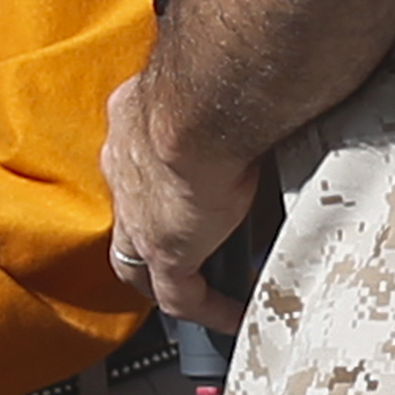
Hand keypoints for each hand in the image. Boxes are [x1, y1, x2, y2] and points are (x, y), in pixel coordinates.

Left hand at [102, 71, 260, 334]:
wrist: (202, 101)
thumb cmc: (214, 77)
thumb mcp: (212, 93)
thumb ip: (231, 103)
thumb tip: (270, 94)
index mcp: (133, 118)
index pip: (137, 157)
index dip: (156, 178)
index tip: (183, 184)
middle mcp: (125, 165)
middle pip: (131, 209)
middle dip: (152, 228)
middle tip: (188, 245)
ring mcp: (137, 212)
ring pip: (139, 257)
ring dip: (168, 273)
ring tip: (203, 289)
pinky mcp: (164, 250)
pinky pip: (179, 296)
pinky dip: (207, 308)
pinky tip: (232, 316)